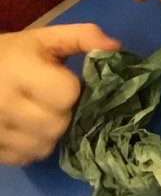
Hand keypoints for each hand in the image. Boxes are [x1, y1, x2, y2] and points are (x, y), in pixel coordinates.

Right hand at [0, 24, 119, 164]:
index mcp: (20, 71)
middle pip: (56, 125)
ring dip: (51, 134)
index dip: (72, 90)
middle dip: (64, 114)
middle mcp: (4, 104)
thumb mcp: (46, 38)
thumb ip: (83, 36)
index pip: (66, 95)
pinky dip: (33, 147)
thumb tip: (116, 48)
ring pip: (43, 147)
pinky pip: (26, 158)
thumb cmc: (14, 54)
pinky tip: (28, 129)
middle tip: (54, 102)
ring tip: (42, 115)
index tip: (66, 82)